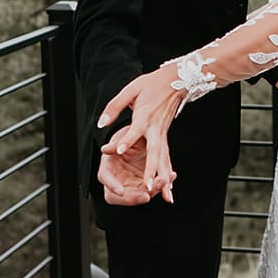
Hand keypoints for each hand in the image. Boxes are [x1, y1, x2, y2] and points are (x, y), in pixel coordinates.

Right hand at [97, 137, 157, 205]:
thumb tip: (104, 149)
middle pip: (120, 195)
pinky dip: (162, 184)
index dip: (112, 186)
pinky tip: (170, 177)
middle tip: (147, 196)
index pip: (105, 179)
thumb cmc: (129, 133)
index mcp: (108, 165)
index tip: (121, 191)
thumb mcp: (124, 135)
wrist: (144, 134)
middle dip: (134, 198)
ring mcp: (131, 183)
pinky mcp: (144, 183)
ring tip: (163, 182)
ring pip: (139, 194)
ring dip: (152, 191)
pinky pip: (152, 188)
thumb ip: (117, 144)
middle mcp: (117, 178)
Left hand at [98, 65, 181, 200]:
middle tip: (148, 186)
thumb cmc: (152, 84)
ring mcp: (162, 134)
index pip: (135, 130)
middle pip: (155, 152)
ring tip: (166, 196)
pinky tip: (170, 189)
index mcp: (145, 116)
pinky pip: (166, 159)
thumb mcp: (131, 90)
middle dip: (151, 171)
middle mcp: (155, 128)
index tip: (119, 152)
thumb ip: (115, 107)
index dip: (127, 140)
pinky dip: (168, 175)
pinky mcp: (165, 138)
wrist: (176, 80)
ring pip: (164, 160)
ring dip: (164, 178)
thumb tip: (101, 123)